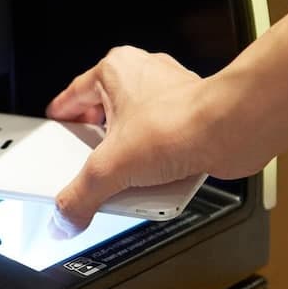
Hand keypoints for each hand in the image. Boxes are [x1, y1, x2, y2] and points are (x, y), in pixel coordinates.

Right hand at [46, 46, 234, 233]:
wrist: (232, 131)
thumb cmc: (180, 122)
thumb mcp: (110, 168)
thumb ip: (80, 196)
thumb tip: (65, 217)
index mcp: (115, 70)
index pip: (75, 94)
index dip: (62, 115)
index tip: (55, 127)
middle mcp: (143, 77)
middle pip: (106, 117)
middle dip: (99, 146)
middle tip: (89, 165)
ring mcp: (170, 97)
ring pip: (136, 132)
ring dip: (131, 158)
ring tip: (127, 180)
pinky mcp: (192, 118)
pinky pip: (162, 146)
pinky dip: (157, 166)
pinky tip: (155, 184)